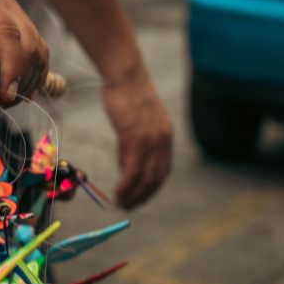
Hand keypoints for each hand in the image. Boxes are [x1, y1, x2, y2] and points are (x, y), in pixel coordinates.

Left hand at [0, 0, 49, 112]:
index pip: (9, 34)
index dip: (13, 67)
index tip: (6, 96)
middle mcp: (8, 7)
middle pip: (32, 47)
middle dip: (19, 82)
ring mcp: (17, 21)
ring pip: (38, 58)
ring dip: (22, 88)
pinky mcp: (20, 38)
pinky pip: (35, 63)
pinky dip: (25, 84)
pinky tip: (6, 98)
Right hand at [102, 74, 172, 208]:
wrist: (126, 77)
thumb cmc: (128, 95)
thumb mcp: (138, 121)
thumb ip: (137, 144)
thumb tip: (127, 166)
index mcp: (166, 137)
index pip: (163, 170)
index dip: (152, 188)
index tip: (140, 198)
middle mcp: (162, 141)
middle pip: (156, 178)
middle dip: (143, 196)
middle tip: (129, 207)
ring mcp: (150, 141)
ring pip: (145, 178)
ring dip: (133, 195)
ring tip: (121, 204)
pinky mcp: (135, 138)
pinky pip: (133, 170)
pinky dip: (126, 185)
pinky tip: (118, 193)